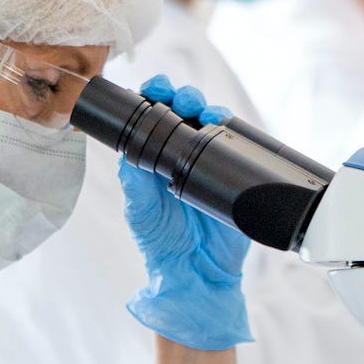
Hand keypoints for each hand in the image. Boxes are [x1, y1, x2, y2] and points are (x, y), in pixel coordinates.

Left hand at [121, 75, 252, 350]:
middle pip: (186, 111)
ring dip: (206, 107)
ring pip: (211, 121)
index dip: (155, 97)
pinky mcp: (235, 173)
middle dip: (183, 96)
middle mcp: (183, 155)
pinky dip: (230, 129)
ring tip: (202, 110)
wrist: (198, 273)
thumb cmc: (163, 244)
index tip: (153, 90)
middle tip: (180, 100)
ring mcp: (211, 162)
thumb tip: (128, 153)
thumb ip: (135, 183)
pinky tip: (222, 123)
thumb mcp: (140, 212)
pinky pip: (236, 144)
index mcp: (156, 158)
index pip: (155, 117)